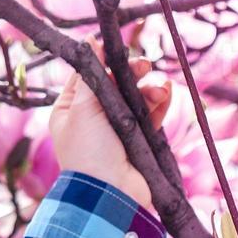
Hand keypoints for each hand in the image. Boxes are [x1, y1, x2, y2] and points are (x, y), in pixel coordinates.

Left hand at [49, 40, 171, 210]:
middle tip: (145, 64)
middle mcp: (93, 118)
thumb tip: (89, 42)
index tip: (118, 49)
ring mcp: (117, 131)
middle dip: (131, 74)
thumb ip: (90, 76)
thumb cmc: (88, 152)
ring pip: (136, 100)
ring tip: (160, 87)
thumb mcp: (82, 109)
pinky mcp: (140, 142)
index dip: (103, 63)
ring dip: (149, 90)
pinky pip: (151, 117)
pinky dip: (159, 105)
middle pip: (115, 86)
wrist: (110, 195)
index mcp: (70, 110)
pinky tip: (167, 94)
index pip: (87, 77)